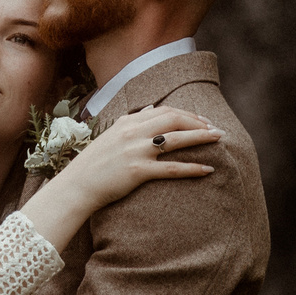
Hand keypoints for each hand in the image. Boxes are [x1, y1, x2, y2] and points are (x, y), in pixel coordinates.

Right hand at [20, 105, 221, 249]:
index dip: (186, 114)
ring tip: (218, 139)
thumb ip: (131, 121)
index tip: (201, 120)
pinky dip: (193, 168)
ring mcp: (136, 151)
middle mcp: (133, 132)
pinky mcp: (138, 171)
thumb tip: (151, 108)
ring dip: (201, 137)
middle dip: (198, 122)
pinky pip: (172, 168)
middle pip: (173, 119)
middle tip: (215, 129)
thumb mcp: (111, 135)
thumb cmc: (94, 164)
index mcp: (126, 122)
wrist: (77, 186)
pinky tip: (207, 170)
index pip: (163, 110)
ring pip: (177, 139)